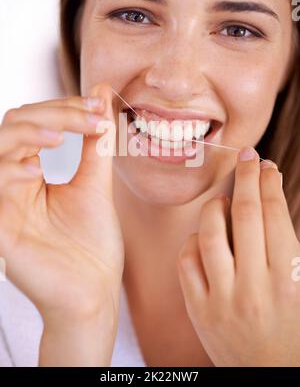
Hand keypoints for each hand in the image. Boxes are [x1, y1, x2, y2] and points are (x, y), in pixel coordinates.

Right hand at [0, 83, 123, 364]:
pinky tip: (34, 168)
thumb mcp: (95, 182)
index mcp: (31, 172)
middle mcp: (13, 182)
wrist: (94, 290)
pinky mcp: (0, 226)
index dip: (64, 108)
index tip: (99, 106)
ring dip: (27, 132)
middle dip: (53, 113)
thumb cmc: (92, 242)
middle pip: (15, 126)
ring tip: (61, 134)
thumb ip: (95, 140)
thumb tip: (100, 92)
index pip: (35, 123)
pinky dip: (8, 170)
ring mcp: (4, 202)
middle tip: (91, 116)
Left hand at [177, 147, 299, 365]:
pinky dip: (194, 240)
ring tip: (224, 199)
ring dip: (216, 205)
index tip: (265, 165)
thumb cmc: (293, 327)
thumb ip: (287, 246)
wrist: (271, 374)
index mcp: (288, 280)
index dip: (268, 183)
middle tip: (246, 157)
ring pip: (210, 233)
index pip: (273, 215)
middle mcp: (254, 287)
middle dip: (246, 178)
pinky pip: (187, 261)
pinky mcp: (198, 309)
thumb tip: (269, 199)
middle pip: (245, 215)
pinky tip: (205, 235)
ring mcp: (222, 299)